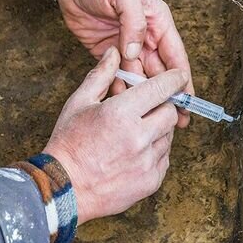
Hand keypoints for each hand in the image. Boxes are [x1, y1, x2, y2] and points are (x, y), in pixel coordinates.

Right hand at [42, 46, 185, 223]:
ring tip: (134, 134)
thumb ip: (101, 75)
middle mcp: (138, 137)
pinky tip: (134, 154)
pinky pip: (164, 159)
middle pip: (170, 113)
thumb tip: (114, 53)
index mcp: (120, 114)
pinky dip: (154, 153)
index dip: (173, 80)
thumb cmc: (68, 144)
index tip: (179, 76)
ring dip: (157, 131)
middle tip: (146, 109)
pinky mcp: (151, 181)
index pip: (160, 89)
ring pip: (169, 137)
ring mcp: (146, 162)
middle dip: (162, 107)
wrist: (64, 190)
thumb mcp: (79, 103)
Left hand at [57, 0, 193, 126]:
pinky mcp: (109, 54)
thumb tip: (135, 52)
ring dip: (143, 96)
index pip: (175, 56)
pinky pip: (118, 76)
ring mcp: (127, 47)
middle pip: (161, 72)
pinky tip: (122, 106)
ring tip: (147, 118)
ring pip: (140, 78)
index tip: (187, 102)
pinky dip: (120, 90)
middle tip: (174, 121)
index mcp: (158, 22)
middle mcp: (146, 37)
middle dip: (168, 96)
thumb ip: (134, 22)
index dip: (183, 80)